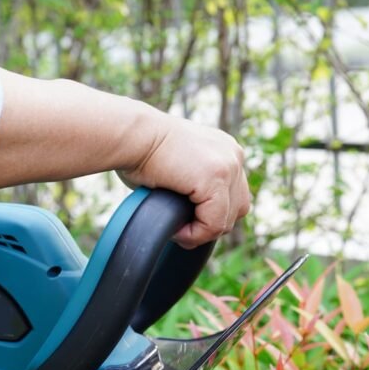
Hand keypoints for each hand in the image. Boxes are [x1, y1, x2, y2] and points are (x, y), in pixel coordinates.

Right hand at [119, 115, 250, 248]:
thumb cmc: (142, 152)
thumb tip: (199, 218)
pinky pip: (214, 224)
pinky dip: (195, 234)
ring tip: (176, 230)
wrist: (132, 135)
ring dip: (201, 232)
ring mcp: (228, 165)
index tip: (185, 221)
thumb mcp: (181, 168)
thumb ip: (198, 186)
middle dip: (210, 225)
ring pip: (226, 220)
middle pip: (237, 209)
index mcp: (226, 152)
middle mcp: (233, 155)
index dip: (211, 217)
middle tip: (181, 229)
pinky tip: (175, 230)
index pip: (235, 198)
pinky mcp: (216, 177)